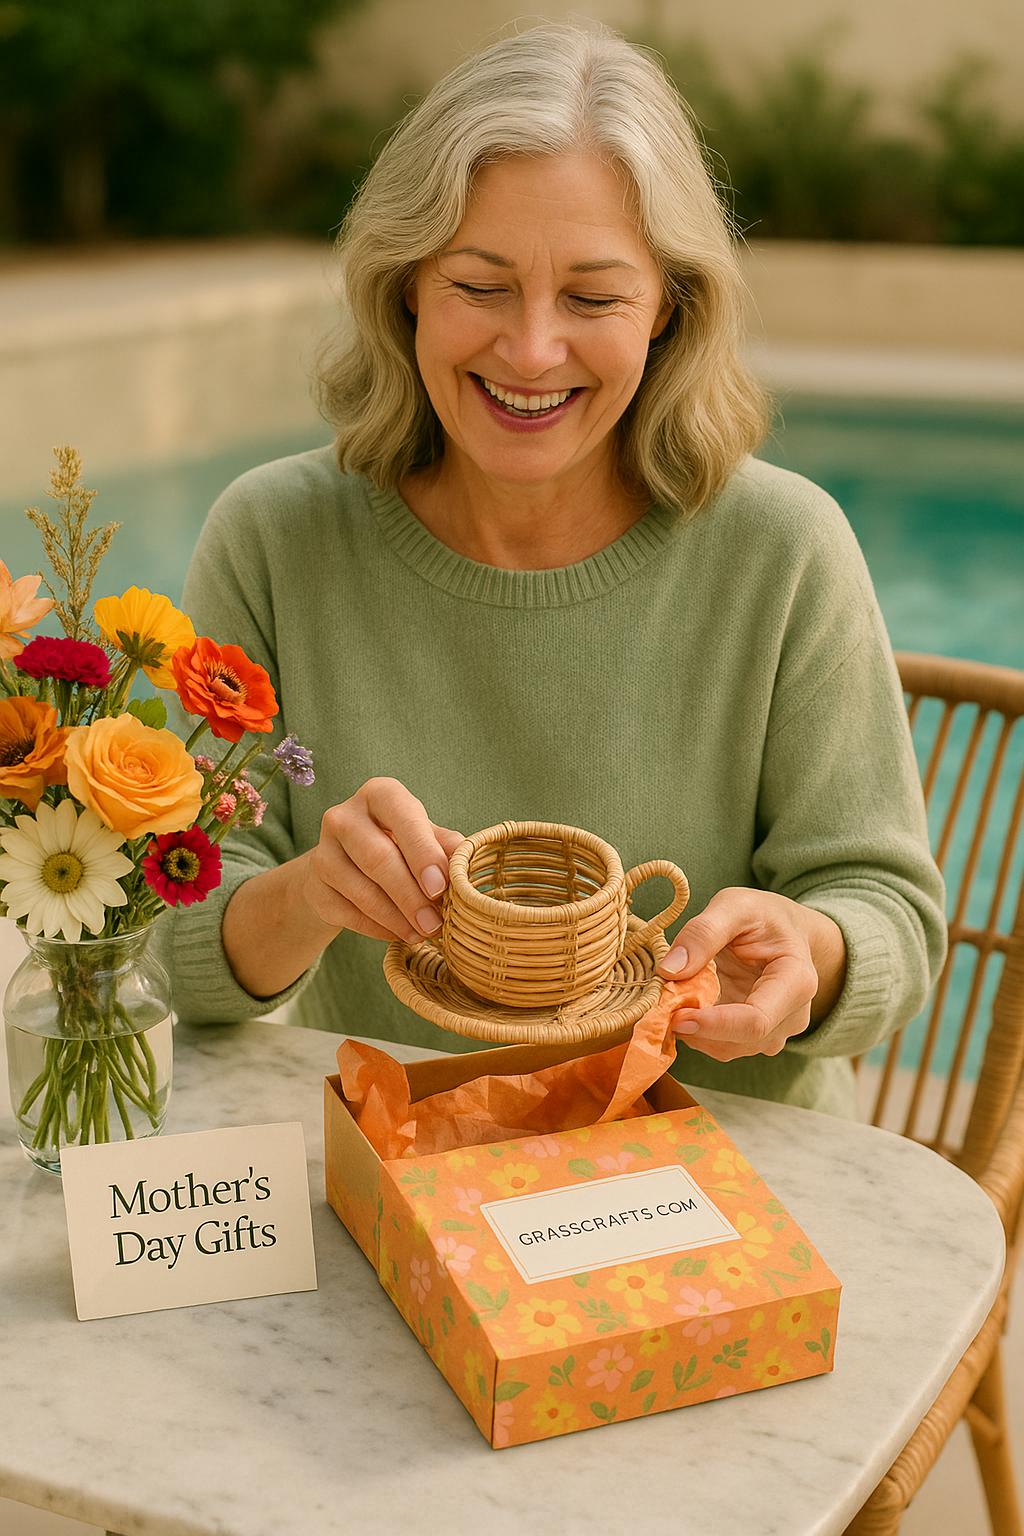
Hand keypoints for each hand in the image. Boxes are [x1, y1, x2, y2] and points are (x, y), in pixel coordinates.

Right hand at [302, 777, 463, 944]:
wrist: (346, 864)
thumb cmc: (397, 844)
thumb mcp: (423, 836)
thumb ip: (445, 845)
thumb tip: (465, 863)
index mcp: (379, 794)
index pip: (402, 817)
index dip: (423, 854)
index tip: (440, 887)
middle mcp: (344, 816)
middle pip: (378, 858)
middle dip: (411, 896)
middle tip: (435, 923)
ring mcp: (323, 851)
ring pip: (362, 890)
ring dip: (397, 918)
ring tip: (423, 933)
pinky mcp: (315, 886)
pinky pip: (349, 913)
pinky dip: (378, 928)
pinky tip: (400, 934)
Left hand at [655, 887, 846, 1062]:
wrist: (787, 931)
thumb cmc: (765, 916)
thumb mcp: (735, 906)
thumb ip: (703, 932)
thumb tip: (670, 970)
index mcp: (796, 981)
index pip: (756, 1021)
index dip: (714, 1025)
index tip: (676, 1016)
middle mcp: (792, 1015)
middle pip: (740, 1041)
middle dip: (697, 1029)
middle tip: (663, 1004)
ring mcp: (777, 1031)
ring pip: (729, 1049)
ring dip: (695, 1033)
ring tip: (675, 998)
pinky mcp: (758, 1037)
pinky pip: (724, 1045)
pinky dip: (699, 1032)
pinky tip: (687, 1006)